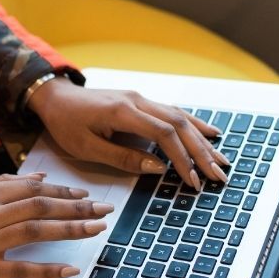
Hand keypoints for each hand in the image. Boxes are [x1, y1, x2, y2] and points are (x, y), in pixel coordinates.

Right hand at [0, 172, 112, 277]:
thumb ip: (1, 185)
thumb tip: (38, 178)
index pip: (31, 188)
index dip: (62, 193)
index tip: (85, 197)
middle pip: (40, 206)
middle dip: (76, 208)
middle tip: (103, 210)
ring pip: (36, 231)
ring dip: (70, 230)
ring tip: (96, 229)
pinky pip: (21, 269)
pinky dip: (47, 269)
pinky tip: (69, 269)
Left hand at [27, 78, 229, 188]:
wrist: (56, 97)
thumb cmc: (66, 124)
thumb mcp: (86, 147)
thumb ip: (122, 157)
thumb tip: (158, 167)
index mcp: (122, 112)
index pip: (164, 134)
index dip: (182, 157)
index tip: (193, 180)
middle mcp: (137, 101)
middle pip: (180, 125)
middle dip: (202, 152)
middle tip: (218, 175)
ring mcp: (142, 99)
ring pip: (181, 118)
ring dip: (203, 141)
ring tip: (222, 161)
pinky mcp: (142, 102)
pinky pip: (174, 112)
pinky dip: (195, 124)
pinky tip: (212, 134)